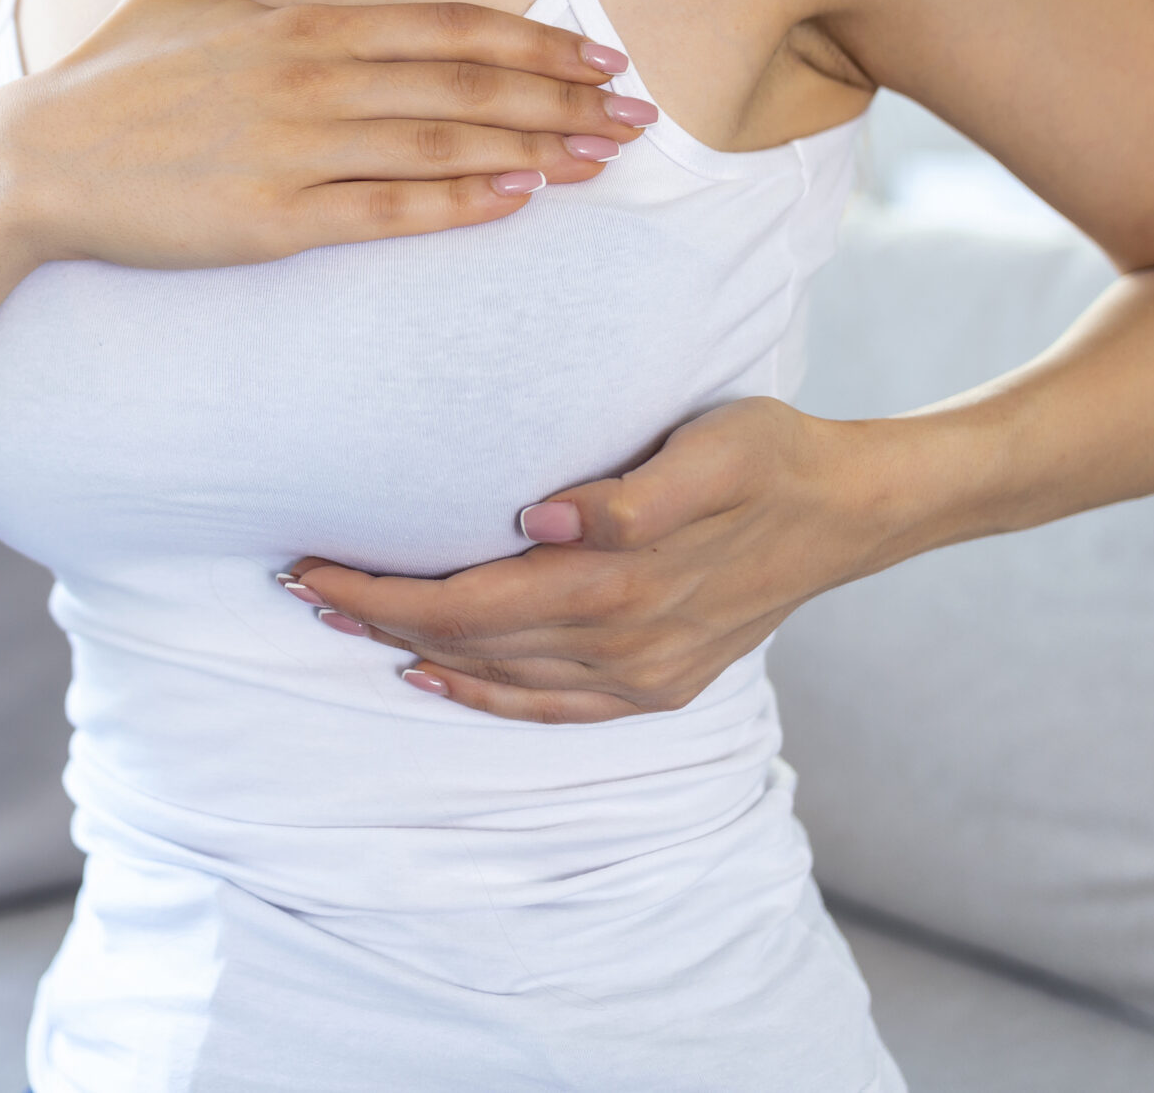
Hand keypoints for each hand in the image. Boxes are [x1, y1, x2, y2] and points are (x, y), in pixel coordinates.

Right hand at [0, 0, 655, 269]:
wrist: (32, 166)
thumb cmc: (112, 76)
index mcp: (300, 24)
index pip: (445, 26)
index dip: (532, 40)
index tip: (601, 53)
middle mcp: (309, 84)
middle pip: (462, 83)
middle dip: (560, 97)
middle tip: (640, 112)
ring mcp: (294, 154)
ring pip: (439, 144)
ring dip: (532, 149)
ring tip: (604, 158)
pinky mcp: (273, 221)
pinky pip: (385, 211)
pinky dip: (456, 203)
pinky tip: (517, 200)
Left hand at [286, 397, 898, 723]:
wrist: (852, 513)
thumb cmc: (771, 456)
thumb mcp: (715, 447)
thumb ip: (633, 493)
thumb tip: (542, 517)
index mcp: (620, 582)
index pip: (465, 600)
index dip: (382, 592)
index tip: (314, 567)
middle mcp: (621, 643)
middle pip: (467, 642)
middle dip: (376, 618)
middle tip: (301, 587)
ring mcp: (640, 676)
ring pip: (499, 678)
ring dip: (417, 652)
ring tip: (345, 624)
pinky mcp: (659, 687)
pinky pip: (551, 707)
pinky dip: (486, 697)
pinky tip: (440, 680)